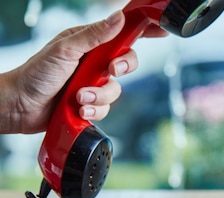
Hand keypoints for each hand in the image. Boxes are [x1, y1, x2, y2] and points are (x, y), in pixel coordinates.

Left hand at [4, 10, 165, 133]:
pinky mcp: (90, 104)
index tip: (161, 31)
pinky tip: (80, 110)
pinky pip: (106, 108)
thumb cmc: (36, 73)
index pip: (121, 33)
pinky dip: (94, 110)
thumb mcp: (66, 49)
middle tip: (111, 71)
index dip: (142, 31)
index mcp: (88, 43)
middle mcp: (93, 62)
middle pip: (126, 63)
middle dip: (122, 69)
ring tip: (79, 98)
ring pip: (116, 90)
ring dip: (99, 96)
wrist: (20, 106)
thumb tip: (118, 18)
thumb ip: (94, 36)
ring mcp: (92, 84)